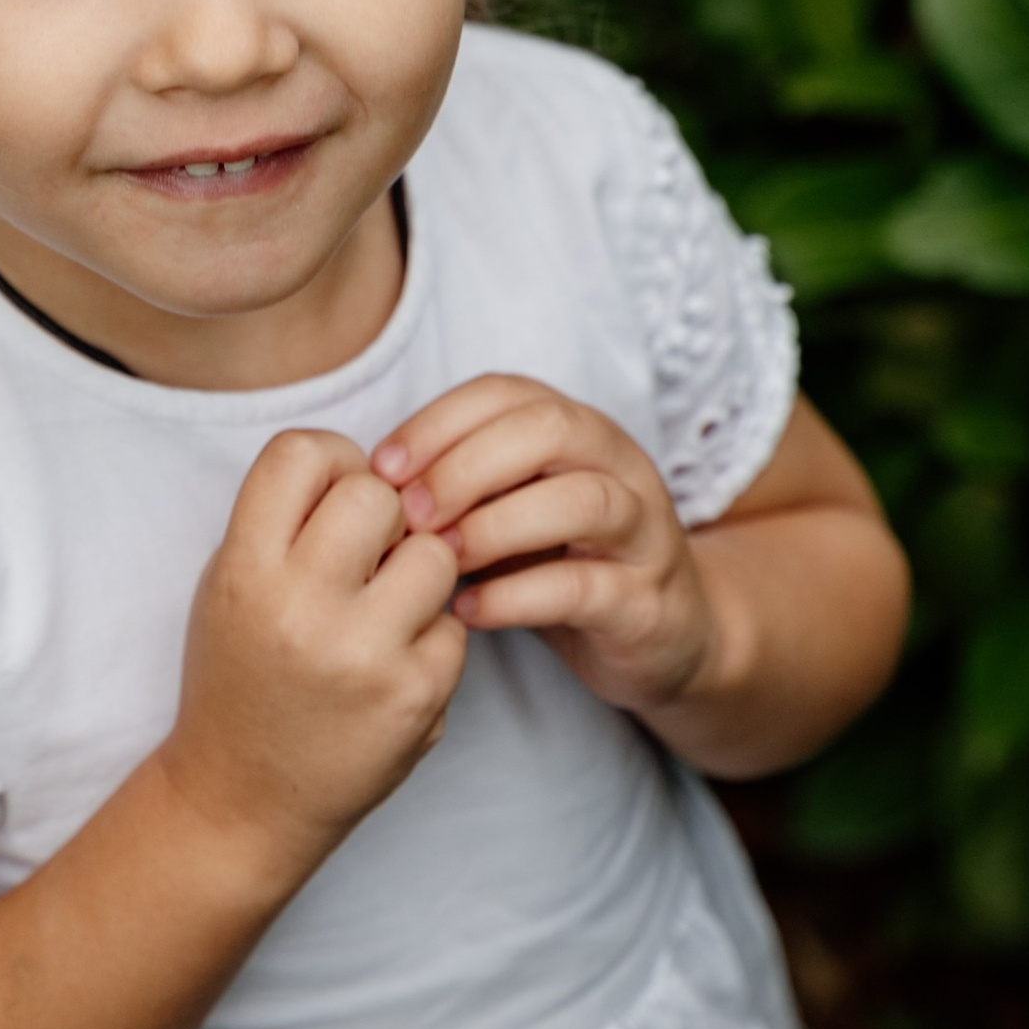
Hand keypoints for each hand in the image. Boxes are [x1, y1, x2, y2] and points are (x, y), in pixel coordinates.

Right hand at [160, 429, 466, 884]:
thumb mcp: (230, 586)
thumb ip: (287, 522)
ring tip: (384, 609)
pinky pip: (454, 624)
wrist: (242, 798)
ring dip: (418, 572)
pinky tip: (393, 666)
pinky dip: (431, 638)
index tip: (330, 500)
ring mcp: (364, 656)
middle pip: (378, 494)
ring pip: (434, 554)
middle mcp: (301, 608)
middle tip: (366, 555)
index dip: (330, 464)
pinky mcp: (416, 697)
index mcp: (244, 571)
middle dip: (381, 516)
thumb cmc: (240, 677)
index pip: (302, 453)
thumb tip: (376, 468)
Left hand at [372, 378, 714, 727]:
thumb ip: (461, 485)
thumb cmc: (564, 564)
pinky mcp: (647, 602)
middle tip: (407, 513)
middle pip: (548, 429)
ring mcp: (643, 532)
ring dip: (495, 525)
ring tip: (437, 558)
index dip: (438, 422)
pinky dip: (517, 597)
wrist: (662, 636)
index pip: (506, 393)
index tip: (381, 468)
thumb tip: (367, 482)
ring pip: (582, 501)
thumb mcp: (511, 509)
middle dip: (465, 465)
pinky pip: (585, 588)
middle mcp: (619, 466)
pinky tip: (466, 609)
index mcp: (580, 430)